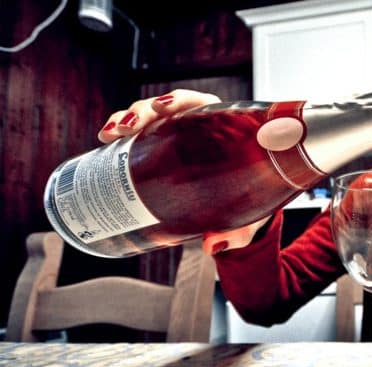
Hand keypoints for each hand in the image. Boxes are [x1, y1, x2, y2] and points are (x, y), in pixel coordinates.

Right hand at [99, 89, 269, 254]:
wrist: (243, 209)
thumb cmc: (252, 202)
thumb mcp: (247, 217)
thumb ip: (235, 233)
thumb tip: (209, 245)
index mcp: (223, 126)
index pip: (199, 104)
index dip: (179, 101)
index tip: (162, 108)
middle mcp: (196, 124)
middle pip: (165, 108)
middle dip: (141, 112)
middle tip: (127, 128)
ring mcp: (174, 133)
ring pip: (146, 117)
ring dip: (124, 120)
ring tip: (109, 135)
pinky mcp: (159, 147)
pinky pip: (137, 135)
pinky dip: (120, 134)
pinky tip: (105, 141)